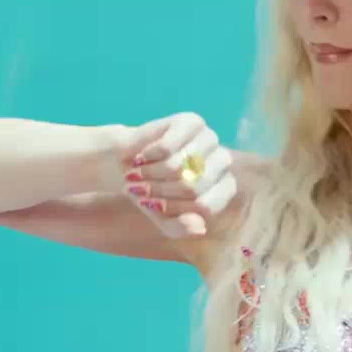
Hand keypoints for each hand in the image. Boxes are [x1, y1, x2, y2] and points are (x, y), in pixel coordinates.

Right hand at [115, 112, 237, 237]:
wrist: (128, 164)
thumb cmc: (152, 194)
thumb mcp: (164, 220)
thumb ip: (182, 228)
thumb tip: (199, 227)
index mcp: (223, 189)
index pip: (206, 207)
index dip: (176, 209)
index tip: (156, 207)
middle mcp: (222, 163)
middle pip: (193, 187)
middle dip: (160, 192)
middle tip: (142, 190)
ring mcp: (210, 140)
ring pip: (180, 167)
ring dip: (152, 174)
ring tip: (139, 174)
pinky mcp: (192, 122)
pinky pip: (167, 147)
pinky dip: (148, 156)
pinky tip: (142, 156)